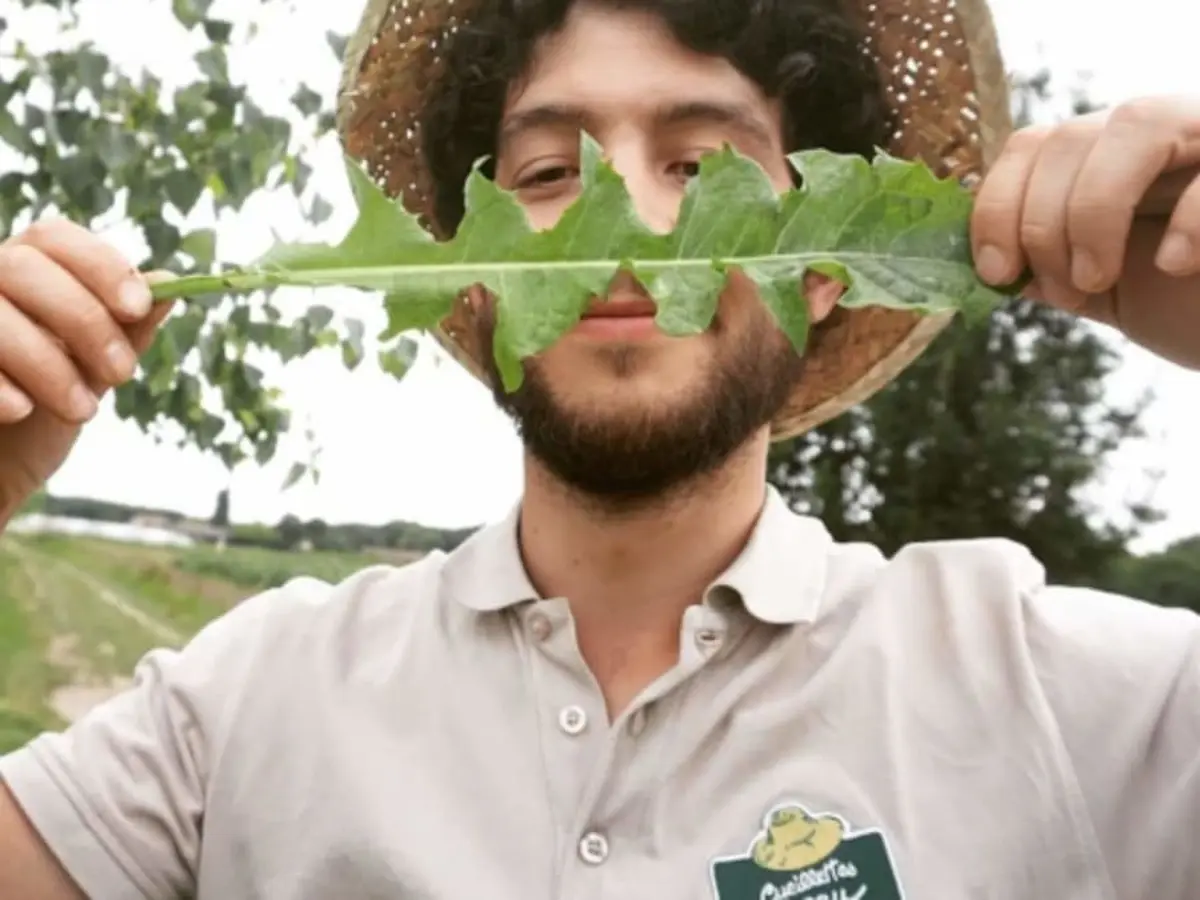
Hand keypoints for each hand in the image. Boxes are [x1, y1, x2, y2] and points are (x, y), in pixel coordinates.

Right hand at [0, 219, 172, 518]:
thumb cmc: (45, 409)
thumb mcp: (93, 370)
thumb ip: (125, 329)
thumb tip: (169, 284)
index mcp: (23, 272)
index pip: (54, 237)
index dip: (100, 265)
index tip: (138, 308)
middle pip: (23, 266)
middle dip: (83, 319)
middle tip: (123, 374)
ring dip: (47, 363)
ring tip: (84, 412)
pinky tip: (22, 411)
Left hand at [970, 96, 1199, 366]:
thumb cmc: (1194, 307)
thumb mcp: (1106, 290)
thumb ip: (1048, 269)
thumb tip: (977, 267)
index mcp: (1110, 161)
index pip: (1032, 145)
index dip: (997, 206)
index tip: (996, 273)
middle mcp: (1162, 135)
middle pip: (1069, 139)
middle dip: (1043, 224)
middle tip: (1070, 290)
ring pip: (1137, 122)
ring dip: (1094, 208)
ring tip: (1099, 278)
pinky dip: (1188, 216)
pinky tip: (1176, 265)